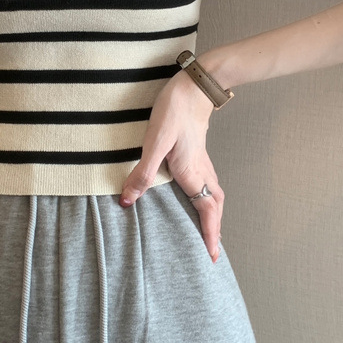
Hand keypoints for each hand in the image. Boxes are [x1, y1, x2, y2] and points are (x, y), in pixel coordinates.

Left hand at [119, 67, 224, 262]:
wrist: (193, 86)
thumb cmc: (174, 111)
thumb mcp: (154, 142)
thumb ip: (142, 172)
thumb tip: (128, 200)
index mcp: (192, 173)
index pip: (207, 212)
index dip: (210, 235)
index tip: (211, 256)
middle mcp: (201, 171)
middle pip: (214, 207)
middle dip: (215, 230)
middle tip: (212, 251)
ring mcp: (202, 161)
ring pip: (214, 195)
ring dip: (213, 215)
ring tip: (208, 230)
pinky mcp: (198, 153)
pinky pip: (208, 184)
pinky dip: (207, 199)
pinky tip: (196, 196)